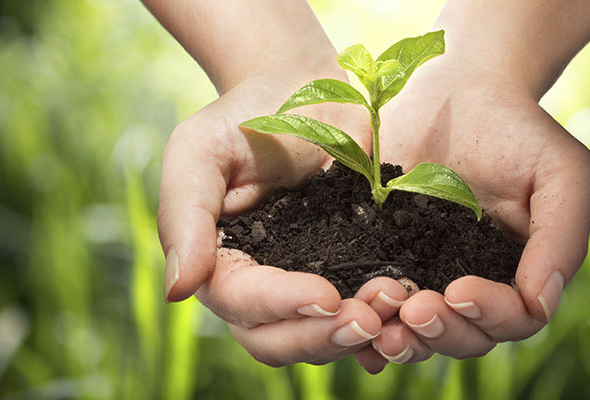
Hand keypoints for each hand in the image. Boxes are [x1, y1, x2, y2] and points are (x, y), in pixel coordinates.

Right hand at [159, 72, 383, 365]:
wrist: (307, 88)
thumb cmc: (245, 116)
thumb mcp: (199, 152)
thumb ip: (185, 217)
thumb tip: (179, 291)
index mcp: (219, 264)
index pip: (242, 303)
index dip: (282, 306)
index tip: (326, 294)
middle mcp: (261, 287)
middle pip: (279, 340)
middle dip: (323, 337)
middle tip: (368, 319)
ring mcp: (308, 282)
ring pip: (322, 336)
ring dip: (358, 333)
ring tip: (396, 305)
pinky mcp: (351, 271)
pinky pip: (363, 312)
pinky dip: (384, 323)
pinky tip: (410, 313)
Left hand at [351, 53, 589, 372]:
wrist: (458, 87)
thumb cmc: (518, 128)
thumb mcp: (560, 172)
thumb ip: (561, 237)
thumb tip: (541, 302)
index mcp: (519, 273)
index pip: (514, 319)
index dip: (488, 315)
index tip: (459, 288)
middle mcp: (473, 284)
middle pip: (464, 338)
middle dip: (440, 333)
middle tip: (414, 310)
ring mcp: (425, 275)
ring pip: (418, 333)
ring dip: (402, 339)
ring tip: (380, 324)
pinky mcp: (380, 259)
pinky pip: (374, 305)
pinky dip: (363, 324)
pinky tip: (346, 318)